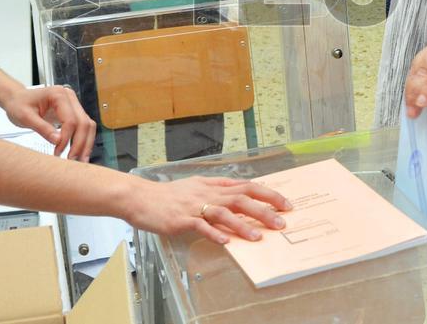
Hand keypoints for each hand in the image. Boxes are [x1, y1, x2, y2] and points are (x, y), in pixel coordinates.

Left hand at [0, 85, 95, 161]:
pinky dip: (83, 140)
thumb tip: (58, 141)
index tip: (58, 152)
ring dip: (86, 143)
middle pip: (83, 122)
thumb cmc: (19, 105)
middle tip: (72, 160)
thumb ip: (42, 128)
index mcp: (58, 94)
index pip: (70, 119)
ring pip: (88, 125)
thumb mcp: (25, 117)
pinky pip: (83, 126)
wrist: (17, 99)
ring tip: (80, 160)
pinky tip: (79, 152)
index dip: (67, 138)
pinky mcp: (73, 112)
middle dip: (80, 143)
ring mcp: (73, 104)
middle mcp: (69, 97)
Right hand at [130, 177, 291, 244]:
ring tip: (258, 237)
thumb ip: (217, 187)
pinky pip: (200, 226)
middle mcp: (207, 193)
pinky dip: (214, 233)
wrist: (141, 197)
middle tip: (281, 222)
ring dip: (242, 224)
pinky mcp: (181, 219)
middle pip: (240, 198)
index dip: (267, 194)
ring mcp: (194, 206)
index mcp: (212, 186)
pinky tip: (226, 242)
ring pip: (223, 212)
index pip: (246, 186)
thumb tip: (240, 191)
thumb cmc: (168, 195)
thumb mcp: (196, 185)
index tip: (285, 203)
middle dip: (263, 209)